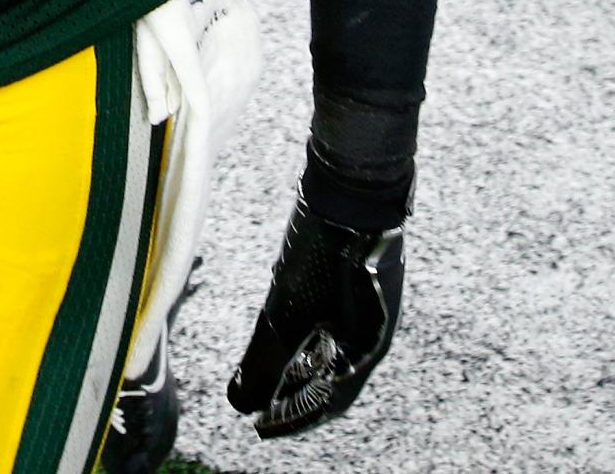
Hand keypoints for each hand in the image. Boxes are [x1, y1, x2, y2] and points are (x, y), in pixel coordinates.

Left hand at [227, 197, 404, 437]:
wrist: (353, 189)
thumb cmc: (327, 252)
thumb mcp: (287, 313)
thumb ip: (264, 362)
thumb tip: (240, 402)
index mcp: (365, 349)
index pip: (328, 401)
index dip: (291, 418)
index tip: (259, 426)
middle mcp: (374, 332)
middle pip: (332, 381)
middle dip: (295, 396)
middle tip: (261, 406)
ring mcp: (369, 306)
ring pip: (332, 352)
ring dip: (301, 367)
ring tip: (269, 374)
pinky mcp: (359, 283)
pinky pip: (334, 326)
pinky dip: (309, 339)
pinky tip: (289, 332)